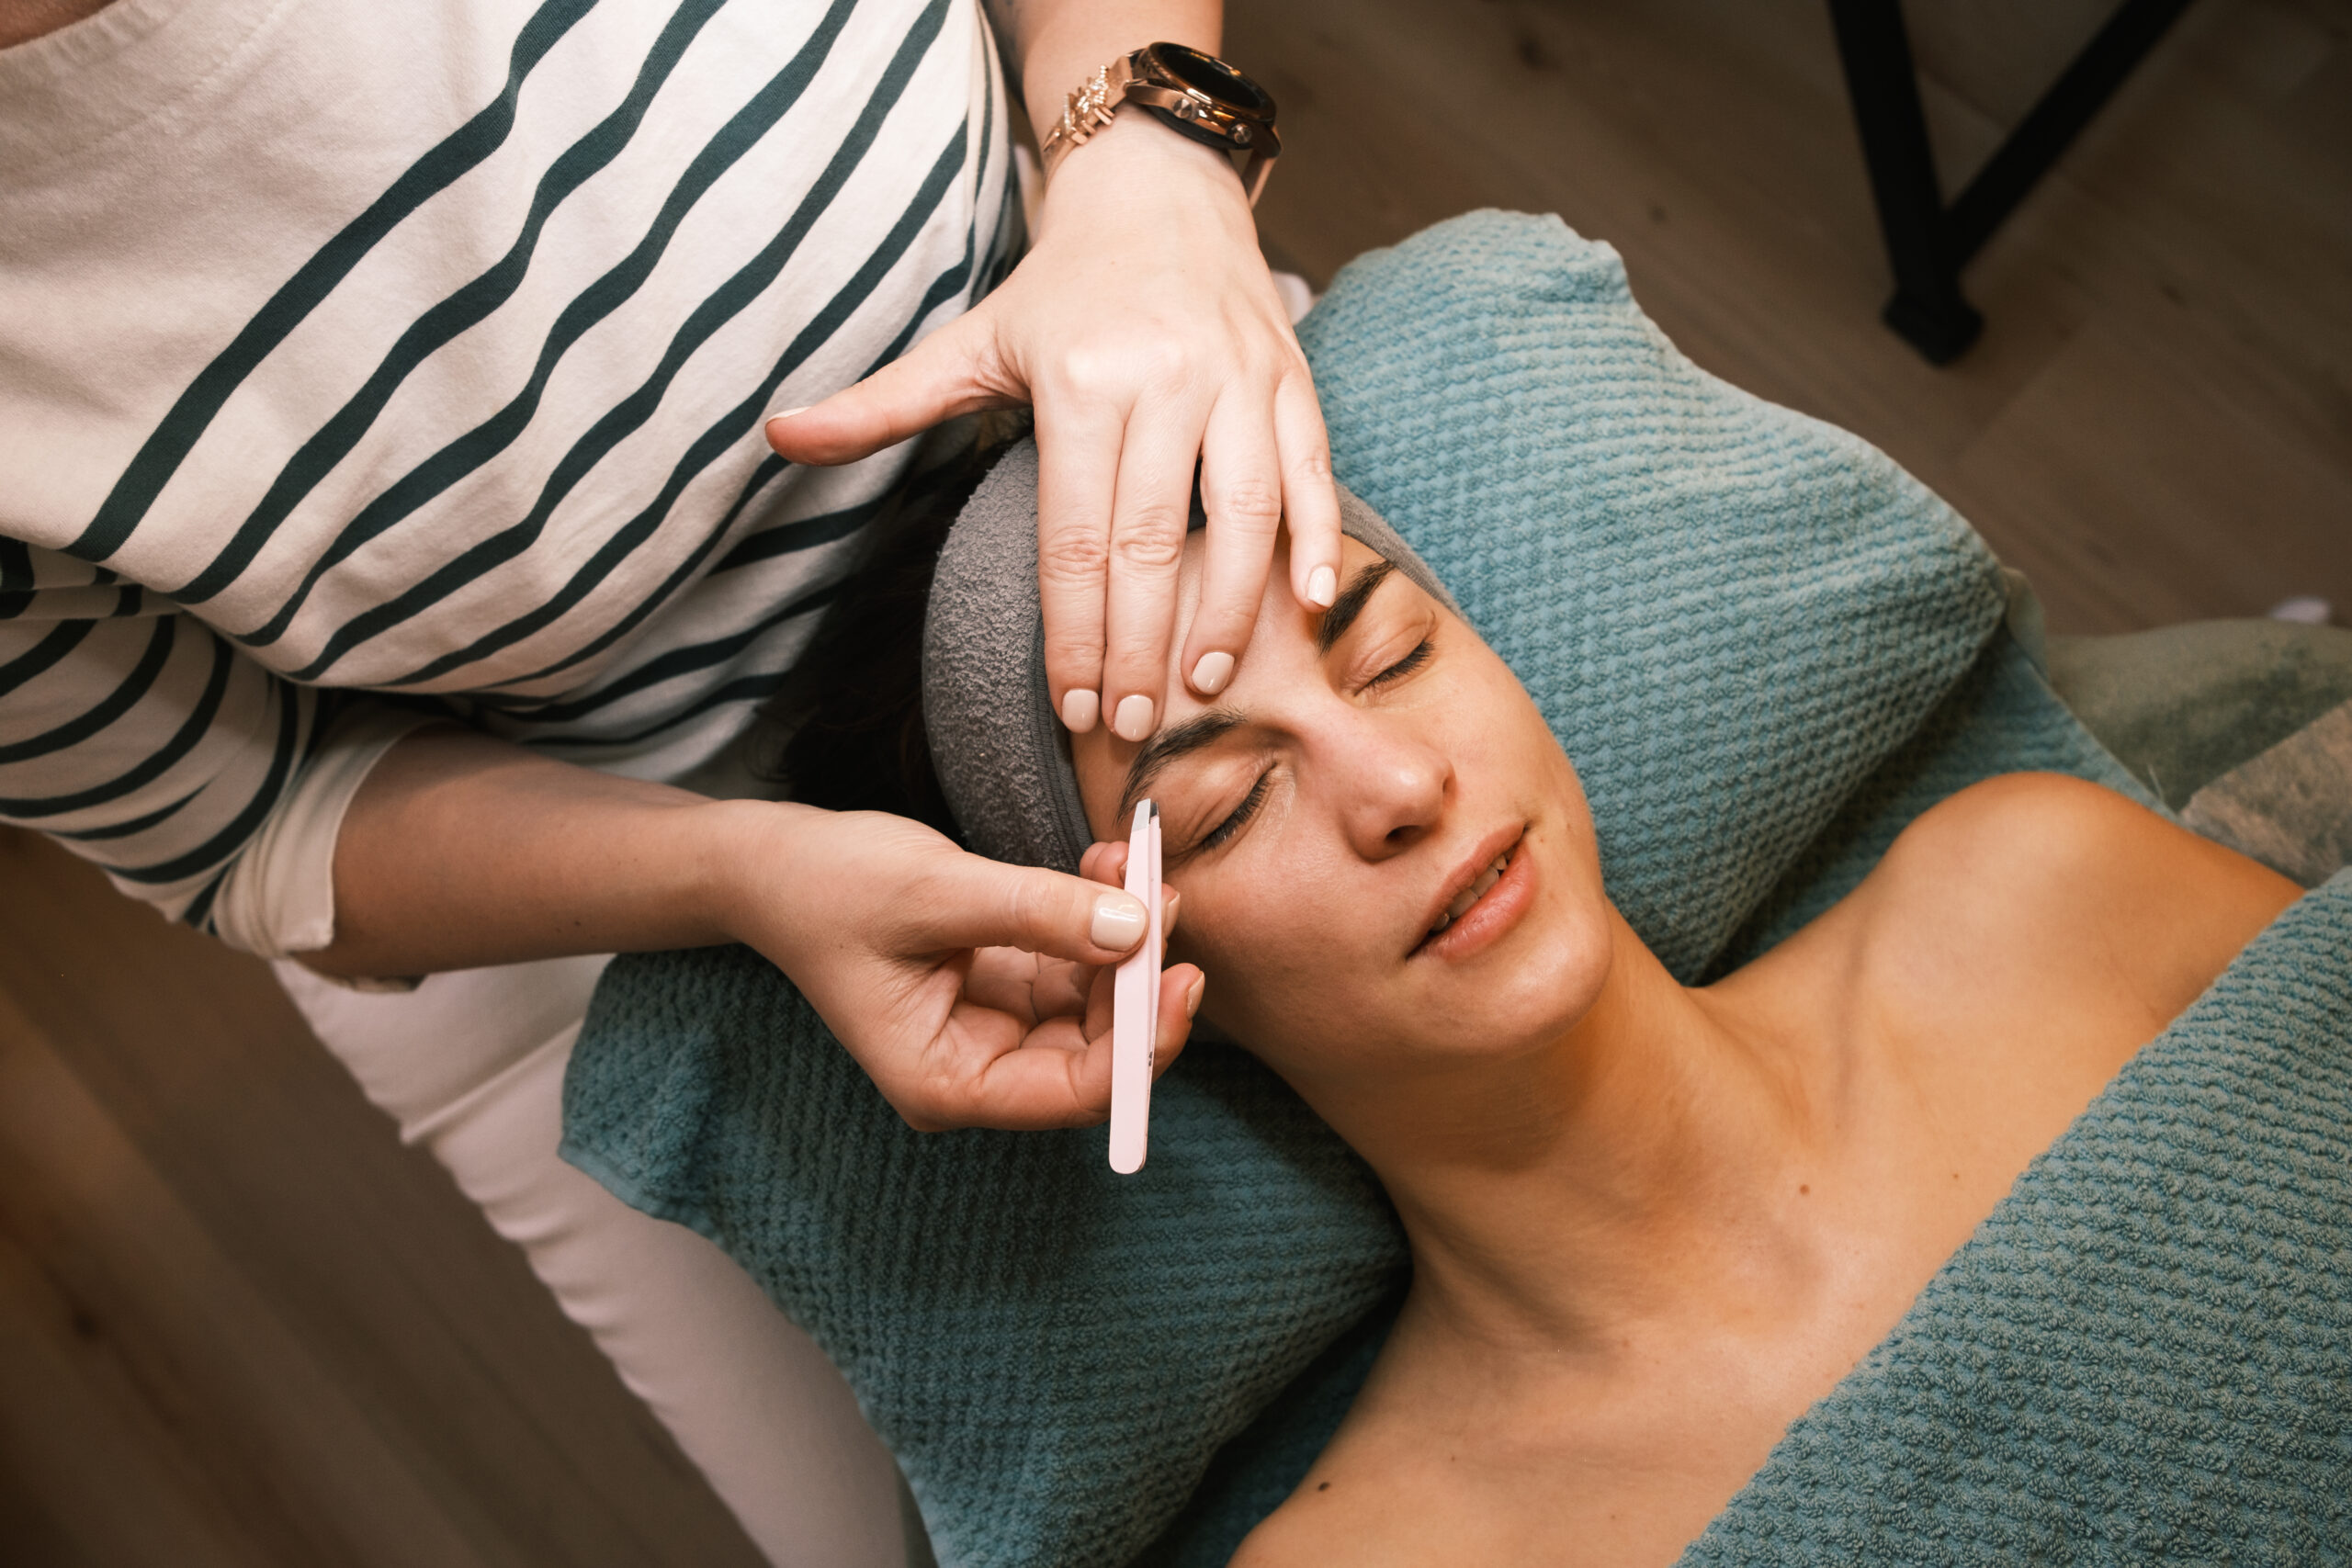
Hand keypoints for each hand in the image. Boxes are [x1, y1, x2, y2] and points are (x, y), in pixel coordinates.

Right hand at [723, 804, 1201, 1131]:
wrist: (777, 862)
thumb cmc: (830, 887)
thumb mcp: (935, 893)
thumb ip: (1038, 913)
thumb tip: (1139, 929)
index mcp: (948, 1082)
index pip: (1075, 1092)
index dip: (1142, 1043)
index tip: (1182, 973)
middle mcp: (979, 1067)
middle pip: (1099, 1052)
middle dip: (1141, 979)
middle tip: (1166, 897)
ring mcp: (997, 1024)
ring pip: (1097, 1000)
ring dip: (1127, 935)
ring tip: (1134, 863)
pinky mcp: (1008, 980)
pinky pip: (1078, 959)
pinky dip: (1100, 913)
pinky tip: (1106, 863)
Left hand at [766, 112, 1342, 742]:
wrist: (1159, 192)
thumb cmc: (1061, 291)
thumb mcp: (968, 343)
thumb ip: (882, 405)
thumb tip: (777, 434)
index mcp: (1079, 382)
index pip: (1073, 539)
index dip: (1074, 634)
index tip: (1071, 708)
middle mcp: (1163, 379)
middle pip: (1152, 544)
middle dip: (1137, 648)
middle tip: (1130, 727)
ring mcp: (1237, 380)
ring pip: (1242, 516)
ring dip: (1226, 613)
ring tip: (1204, 687)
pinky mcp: (1291, 381)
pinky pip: (1311, 473)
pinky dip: (1319, 541)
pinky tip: (1307, 609)